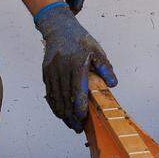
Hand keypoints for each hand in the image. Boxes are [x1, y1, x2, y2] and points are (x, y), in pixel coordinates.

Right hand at [35, 4, 116, 130]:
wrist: (59, 29)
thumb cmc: (80, 41)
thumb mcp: (96, 50)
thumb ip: (105, 68)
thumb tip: (113, 84)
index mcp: (76, 63)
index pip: (77, 90)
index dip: (79, 106)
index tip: (82, 118)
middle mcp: (62, 68)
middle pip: (65, 98)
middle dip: (70, 115)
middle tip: (78, 128)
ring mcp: (52, 71)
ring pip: (55, 98)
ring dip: (62, 114)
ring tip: (70, 124)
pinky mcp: (45, 73)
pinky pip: (49, 93)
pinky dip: (54, 105)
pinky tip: (60, 113)